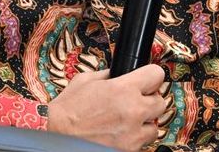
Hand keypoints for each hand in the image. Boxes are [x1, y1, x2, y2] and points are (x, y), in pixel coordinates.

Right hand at [47, 64, 166, 151]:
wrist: (57, 136)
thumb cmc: (67, 111)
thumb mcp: (85, 80)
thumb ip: (108, 75)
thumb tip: (119, 74)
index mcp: (123, 89)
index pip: (156, 75)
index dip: (151, 76)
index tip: (148, 79)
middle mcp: (133, 111)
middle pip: (161, 102)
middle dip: (149, 100)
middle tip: (136, 102)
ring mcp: (133, 134)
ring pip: (154, 126)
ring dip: (144, 123)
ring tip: (127, 121)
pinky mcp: (129, 150)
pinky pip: (142, 143)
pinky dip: (135, 138)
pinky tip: (121, 134)